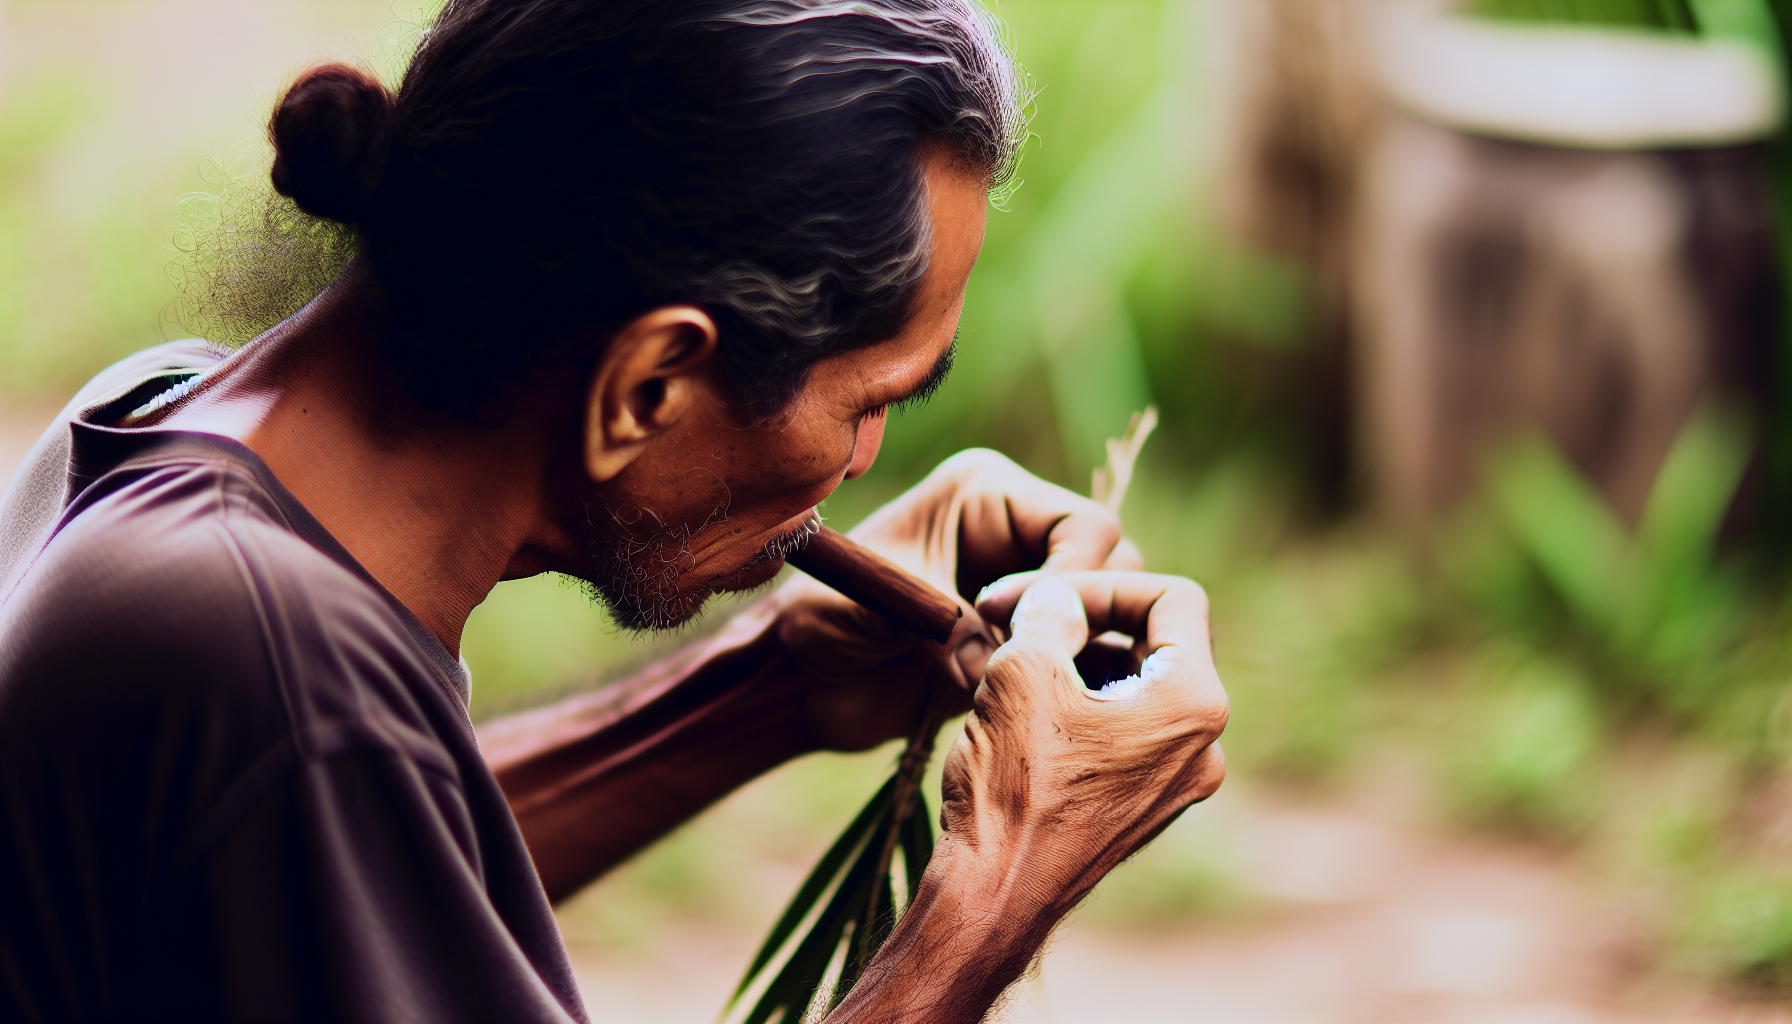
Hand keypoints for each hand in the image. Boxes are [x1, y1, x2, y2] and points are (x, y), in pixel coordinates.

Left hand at [772, 449, 1141, 751]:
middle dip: (1083, 620)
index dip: (1072, 579)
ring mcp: (1026, 590)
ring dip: (1079, 657)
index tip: (1017, 625)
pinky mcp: (1025, 643)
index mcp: (987, 494)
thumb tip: (1000, 664)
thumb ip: (945, 622)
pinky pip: (1082, 660)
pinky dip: (1071, 685)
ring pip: (1105, 618)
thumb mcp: (880, 603)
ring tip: (1032, 692)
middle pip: (1112, 569)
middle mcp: (1017, 536)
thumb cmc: (823, 618)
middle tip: (1033, 667)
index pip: (1084, 526)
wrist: (799, 681)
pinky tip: (1041, 711)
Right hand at [824, 572, 1226, 1022]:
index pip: (1172, 598)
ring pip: (1134, 685)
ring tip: (1010, 661)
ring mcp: (1176, 782)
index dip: (1103, 583)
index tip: (1042, 594)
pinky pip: (1121, 730)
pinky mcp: (1142, 806)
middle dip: (1086, 620)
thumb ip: (1050, 611)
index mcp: (1195, 704)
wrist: (992, 896)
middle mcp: (1204, 746)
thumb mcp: (1022, 669)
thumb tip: (1061, 596)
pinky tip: (1019, 709)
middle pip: (1156, 641)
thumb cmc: (1012, 787)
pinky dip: (1078, 705)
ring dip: (1076, 661)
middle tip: (1017, 616)